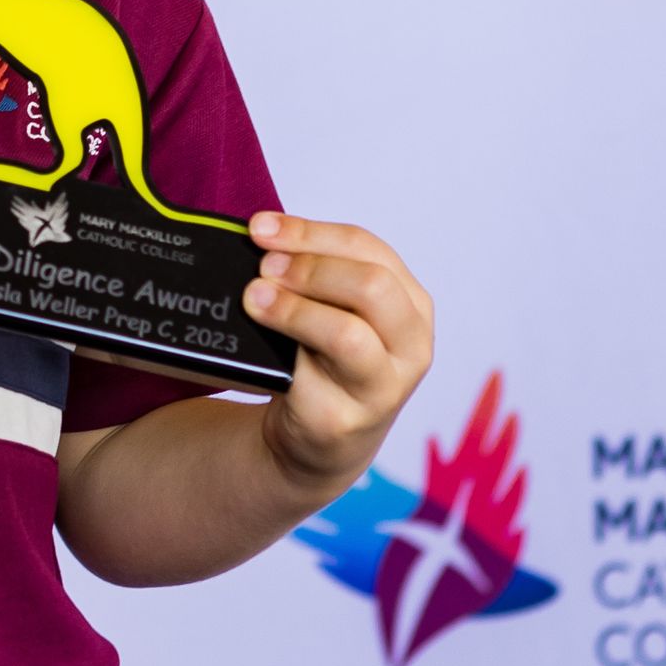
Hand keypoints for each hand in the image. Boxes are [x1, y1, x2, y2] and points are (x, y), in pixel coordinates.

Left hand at [244, 214, 432, 501]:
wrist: (321, 437)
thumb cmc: (325, 358)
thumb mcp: (333, 309)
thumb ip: (314, 272)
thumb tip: (263, 235)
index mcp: (410, 302)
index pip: (366, 248)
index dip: (310, 232)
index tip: (260, 227)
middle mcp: (411, 343)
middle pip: (370, 285)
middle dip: (310, 268)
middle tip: (264, 267)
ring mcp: (384, 386)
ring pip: (347, 334)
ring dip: (293, 309)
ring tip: (254, 299)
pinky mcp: (347, 419)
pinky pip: (314, 379)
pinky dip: (283, 351)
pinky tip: (260, 341)